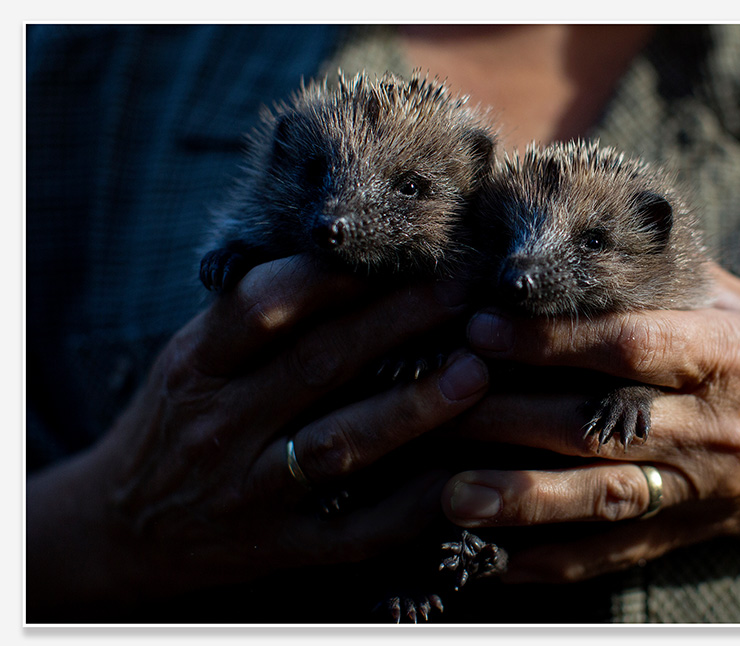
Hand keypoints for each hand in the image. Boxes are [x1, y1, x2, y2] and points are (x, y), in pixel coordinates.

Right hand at [27, 255, 488, 610]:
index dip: (337, 275)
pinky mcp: (278, 550)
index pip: (264, 306)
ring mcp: (250, 493)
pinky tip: (454, 480)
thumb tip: (342, 258)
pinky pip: (352, 534)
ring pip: (340, 446)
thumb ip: (250, 319)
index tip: (402, 249)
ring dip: (411, 409)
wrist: (118, 531)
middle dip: (396, 324)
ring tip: (473, 373)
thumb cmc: (174, 424)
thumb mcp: (189, 359)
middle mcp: (221, 427)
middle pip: (318, 365)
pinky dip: (406, 510)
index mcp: (198, 367)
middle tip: (461, 293)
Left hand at [443, 264, 739, 581]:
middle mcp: (711, 424)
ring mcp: (700, 486)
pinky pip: (618, 553)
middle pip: (597, 422)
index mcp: (728, 354)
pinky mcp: (692, 531)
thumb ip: (674, 279)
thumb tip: (592, 234)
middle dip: (508, 415)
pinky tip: (496, 560)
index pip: (628, 344)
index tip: (479, 324)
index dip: (549, 338)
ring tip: (450, 494)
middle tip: (429, 403)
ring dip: (522, 498)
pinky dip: (555, 561)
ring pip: (602, 497)